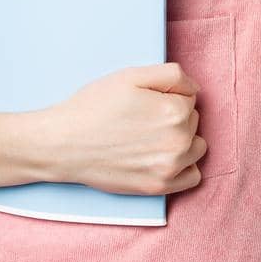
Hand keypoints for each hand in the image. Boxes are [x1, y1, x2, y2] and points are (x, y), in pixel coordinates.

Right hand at [43, 63, 206, 195]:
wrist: (64, 144)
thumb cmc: (94, 106)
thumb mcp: (131, 76)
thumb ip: (172, 75)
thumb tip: (195, 89)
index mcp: (174, 111)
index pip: (190, 97)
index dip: (167, 95)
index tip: (146, 101)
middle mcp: (178, 142)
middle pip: (193, 121)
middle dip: (175, 116)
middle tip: (143, 118)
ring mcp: (169, 168)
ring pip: (196, 147)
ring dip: (182, 139)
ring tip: (152, 136)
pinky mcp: (159, 187)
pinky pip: (193, 176)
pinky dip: (184, 166)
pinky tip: (162, 157)